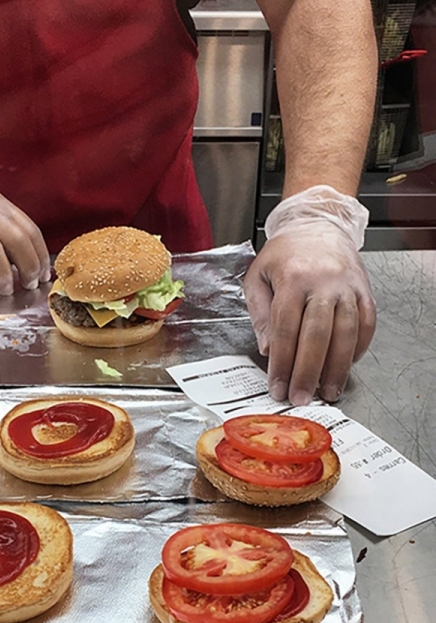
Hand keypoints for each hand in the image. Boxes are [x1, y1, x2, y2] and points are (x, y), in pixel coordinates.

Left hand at [244, 222, 375, 404]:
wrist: (318, 224)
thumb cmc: (284, 254)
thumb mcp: (257, 277)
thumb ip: (259, 313)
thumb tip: (267, 349)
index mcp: (292, 279)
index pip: (285, 330)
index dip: (281, 363)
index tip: (277, 387)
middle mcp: (322, 283)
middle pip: (316, 336)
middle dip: (307, 372)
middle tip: (301, 398)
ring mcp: (347, 287)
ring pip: (345, 333)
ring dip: (337, 367)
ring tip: (328, 391)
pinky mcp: (364, 290)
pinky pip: (366, 324)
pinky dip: (359, 348)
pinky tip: (347, 366)